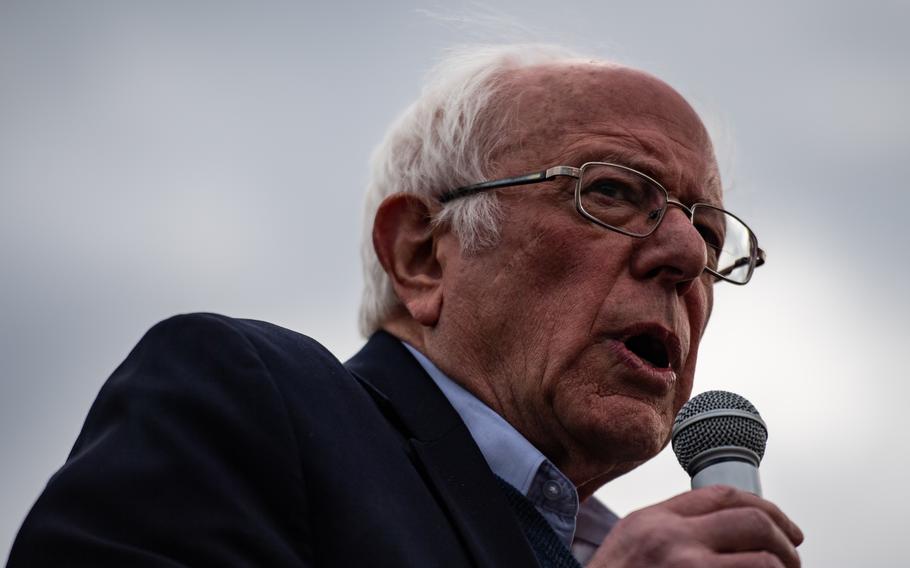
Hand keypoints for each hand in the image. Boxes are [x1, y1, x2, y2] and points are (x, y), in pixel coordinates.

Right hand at [588, 485, 803, 566]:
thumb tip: (724, 525)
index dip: (764, 506)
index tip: (782, 526)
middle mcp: (673, 540)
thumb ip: (672, 527)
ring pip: (763, 562)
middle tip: (793, 558)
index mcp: (655, 520)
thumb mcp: (632, 541)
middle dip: (784, 540)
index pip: (724, 495)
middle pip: (752, 521)